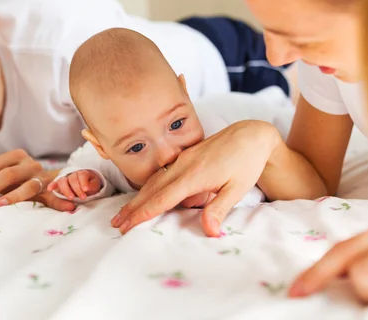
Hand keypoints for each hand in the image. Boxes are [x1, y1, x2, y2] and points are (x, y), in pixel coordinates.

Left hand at [0, 149, 75, 210]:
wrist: (54, 180)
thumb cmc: (22, 178)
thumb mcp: (2, 172)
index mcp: (14, 157)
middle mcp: (29, 164)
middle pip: (5, 174)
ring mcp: (43, 177)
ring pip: (28, 186)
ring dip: (12, 196)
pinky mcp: (53, 191)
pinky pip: (53, 198)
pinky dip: (57, 203)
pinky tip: (59, 207)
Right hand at [46, 170, 101, 199]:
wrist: (87, 185)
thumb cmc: (91, 185)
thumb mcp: (95, 185)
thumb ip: (92, 186)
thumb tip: (87, 189)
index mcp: (82, 173)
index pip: (82, 175)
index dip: (83, 182)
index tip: (86, 190)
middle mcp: (73, 175)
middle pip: (72, 179)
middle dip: (77, 189)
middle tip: (82, 197)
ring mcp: (66, 179)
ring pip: (63, 181)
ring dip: (66, 189)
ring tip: (71, 198)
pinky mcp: (60, 184)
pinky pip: (55, 183)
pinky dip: (52, 185)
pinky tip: (50, 189)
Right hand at [111, 120, 279, 236]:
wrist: (251, 135)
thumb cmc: (247, 162)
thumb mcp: (238, 188)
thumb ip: (219, 209)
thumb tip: (209, 232)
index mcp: (194, 176)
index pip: (162, 199)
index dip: (143, 213)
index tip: (127, 226)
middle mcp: (183, 166)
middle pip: (152, 190)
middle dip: (133, 207)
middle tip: (116, 223)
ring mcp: (183, 160)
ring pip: (155, 181)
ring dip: (138, 197)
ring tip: (125, 212)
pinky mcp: (186, 157)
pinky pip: (162, 174)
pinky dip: (150, 186)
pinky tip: (145, 194)